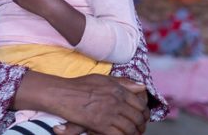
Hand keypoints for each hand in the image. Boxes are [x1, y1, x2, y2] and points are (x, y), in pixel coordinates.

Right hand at [16, 72, 148, 134]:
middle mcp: (116, 101)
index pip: (139, 103)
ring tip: (132, 133)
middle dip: (141, 125)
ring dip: (133, 133)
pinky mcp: (101, 125)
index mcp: (117, 89)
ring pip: (130, 128)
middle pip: (137, 117)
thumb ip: (123, 83)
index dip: (144, 112)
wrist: (63, 95)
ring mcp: (109, 114)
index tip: (143, 117)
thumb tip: (141, 87)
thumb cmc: (80, 86)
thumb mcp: (103, 79)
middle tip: (139, 128)